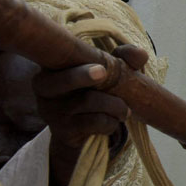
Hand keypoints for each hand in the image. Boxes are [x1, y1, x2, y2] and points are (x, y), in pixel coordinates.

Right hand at [32, 45, 148, 185]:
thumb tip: (141, 55)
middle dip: (84, 76)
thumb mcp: (108, 70)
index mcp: (52, 66)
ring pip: (88, 101)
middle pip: (65, 80)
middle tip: (103, 72)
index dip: (77, 58)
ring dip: (115, 105)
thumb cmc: (94, 89)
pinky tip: (113, 121)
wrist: (80, 129)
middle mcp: (45, 88)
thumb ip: (124, 57)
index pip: (59, 58)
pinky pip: (94, 123)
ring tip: (125, 110)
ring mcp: (51, 111)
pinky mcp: (62, 131)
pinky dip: (111, 122)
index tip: (99, 66)